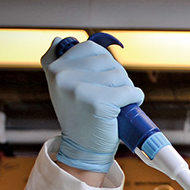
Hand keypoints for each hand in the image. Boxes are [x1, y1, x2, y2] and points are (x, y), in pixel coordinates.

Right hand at [41, 38, 144, 172]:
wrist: (82, 149)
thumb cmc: (78, 116)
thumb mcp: (60, 87)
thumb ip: (60, 64)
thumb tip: (60, 40)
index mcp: (54, 68)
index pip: (91, 48)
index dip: (104, 63)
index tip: (101, 81)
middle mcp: (63, 76)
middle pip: (108, 61)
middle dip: (117, 76)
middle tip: (110, 95)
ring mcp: (80, 89)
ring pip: (120, 75)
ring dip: (125, 88)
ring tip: (115, 103)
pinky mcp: (98, 103)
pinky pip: (129, 92)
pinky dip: (134, 99)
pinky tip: (125, 109)